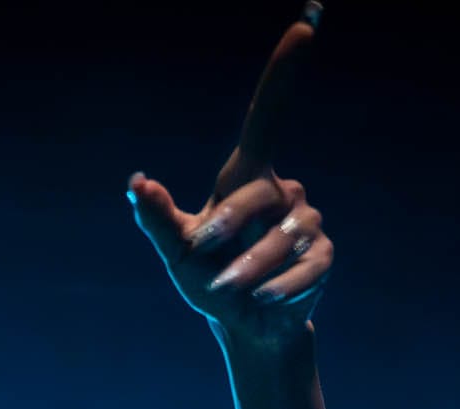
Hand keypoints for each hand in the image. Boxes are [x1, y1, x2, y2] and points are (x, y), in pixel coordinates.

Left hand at [126, 10, 331, 348]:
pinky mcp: (323, 256)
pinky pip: (308, 266)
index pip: (267, 113)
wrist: (246, 327)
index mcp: (246, 177)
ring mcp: (307, 221)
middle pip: (259, 195)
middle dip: (230, 230)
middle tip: (209, 268)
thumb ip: (159, 219)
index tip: (308, 20)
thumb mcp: (177, 253)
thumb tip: (136, 183)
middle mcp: (282, 190)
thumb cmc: (207, 280)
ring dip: (252, 270)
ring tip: (234, 292)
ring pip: (284, 236)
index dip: (284, 69)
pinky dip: (282, 287)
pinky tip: (265, 300)